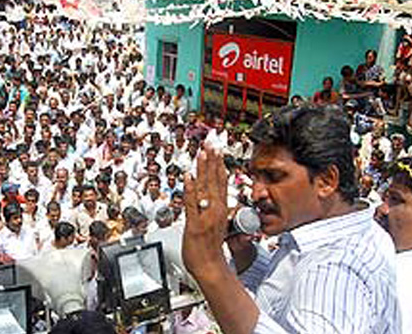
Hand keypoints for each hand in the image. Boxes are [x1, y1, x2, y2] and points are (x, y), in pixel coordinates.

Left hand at [182, 144, 228, 276]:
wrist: (210, 267)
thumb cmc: (211, 250)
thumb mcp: (217, 227)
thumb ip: (214, 212)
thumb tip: (213, 202)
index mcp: (221, 210)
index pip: (221, 182)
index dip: (218, 165)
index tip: (217, 150)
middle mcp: (215, 210)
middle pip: (215, 180)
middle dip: (212, 160)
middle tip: (211, 143)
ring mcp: (205, 216)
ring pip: (205, 187)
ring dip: (203, 169)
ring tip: (202, 152)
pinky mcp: (194, 224)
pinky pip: (192, 203)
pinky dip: (190, 189)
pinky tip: (189, 176)